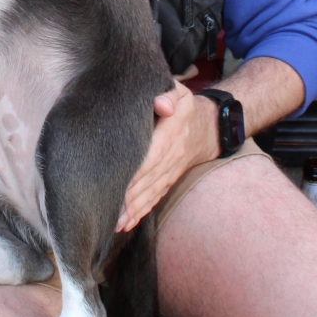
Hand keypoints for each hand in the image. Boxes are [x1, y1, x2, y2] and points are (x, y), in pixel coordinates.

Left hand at [115, 83, 219, 231]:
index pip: (152, 154)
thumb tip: (161, 104)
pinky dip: (141, 212)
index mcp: (173, 131)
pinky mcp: (169, 179)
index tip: (118, 183)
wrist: (208, 126)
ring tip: (114, 223)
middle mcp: (173, 154)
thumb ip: (169, 94)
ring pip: (151, 192)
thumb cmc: (184, 105)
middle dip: (129, 196)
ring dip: (133, 209)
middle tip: (108, 210)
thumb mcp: (180, 92)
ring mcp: (172, 169)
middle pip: (149, 179)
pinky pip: (156, 197)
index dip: (136, 171)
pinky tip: (126, 224)